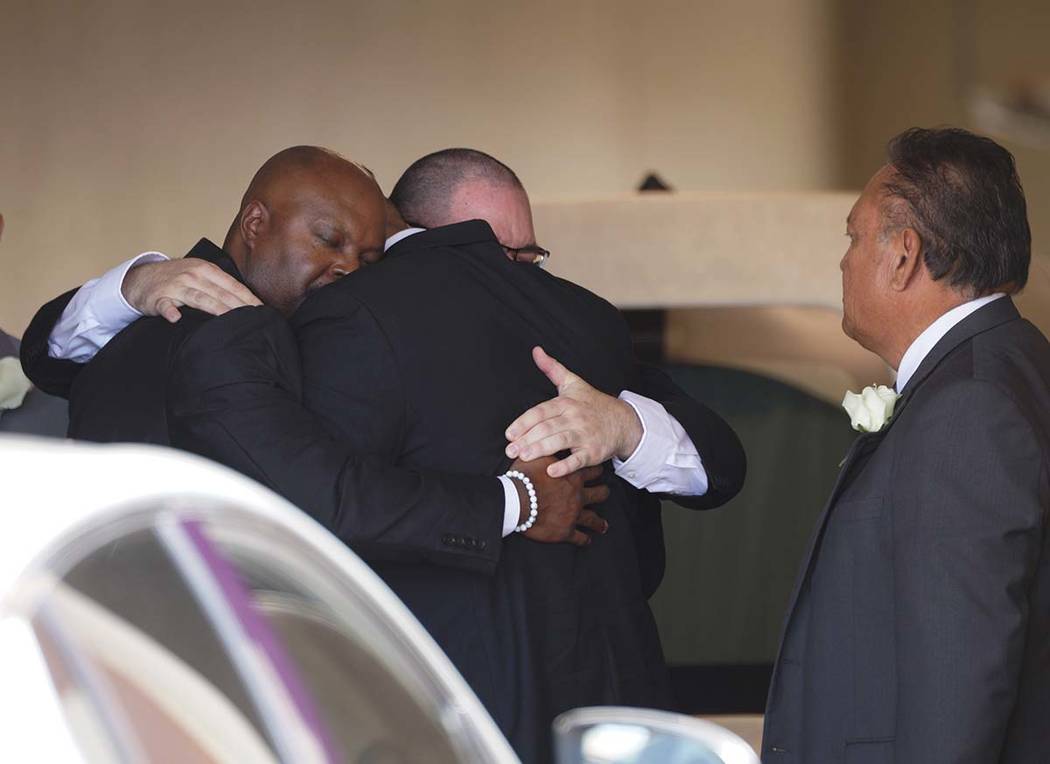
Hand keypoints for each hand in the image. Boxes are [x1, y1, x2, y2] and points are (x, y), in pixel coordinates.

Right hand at [123, 259, 260, 322]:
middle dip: (239, 307)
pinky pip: (165, 305)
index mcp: (206, 269)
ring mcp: (175, 286)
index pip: (233, 285)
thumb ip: (220, 285)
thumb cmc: (177, 279)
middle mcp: (192, 275)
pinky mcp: (159, 298)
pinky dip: (170, 311)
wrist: (141, 278)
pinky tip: (176, 318)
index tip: (264, 311)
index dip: (249, 298)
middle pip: (220, 293)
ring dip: (215, 309)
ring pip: (199, 298)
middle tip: (255, 321)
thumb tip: (247, 301)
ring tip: (230, 320)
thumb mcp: (199, 275)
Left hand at [505, 346, 643, 477]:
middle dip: (527, 439)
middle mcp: (575, 417)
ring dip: (541, 450)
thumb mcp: (573, 383)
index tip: (509, 434)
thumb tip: (536, 350)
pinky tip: (552, 472)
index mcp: (566, 402)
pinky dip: (566, 466)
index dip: (524, 422)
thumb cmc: (593, 403)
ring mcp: (585, 435)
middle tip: (510, 451)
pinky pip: (578, 460)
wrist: (623, 421)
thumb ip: (552, 368)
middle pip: (547, 427)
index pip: (541, 412)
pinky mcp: (594, 452)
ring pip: (560, 441)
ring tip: (523, 458)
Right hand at [511, 456, 609, 545]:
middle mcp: (578, 496)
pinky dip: (584, 540)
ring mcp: (574, 514)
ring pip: (593, 518)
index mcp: (573, 476)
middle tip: (606, 492)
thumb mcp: (535, 456)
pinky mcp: (565, 531)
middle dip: (603, 492)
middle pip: (599, 493)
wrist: (515, 500)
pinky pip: (579, 537)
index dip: (597, 470)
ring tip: (603, 525)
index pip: (592, 471)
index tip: (599, 470)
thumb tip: (542, 439)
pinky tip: (587, 541)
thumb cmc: (523, 477)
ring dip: (599, 522)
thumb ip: (545, 450)